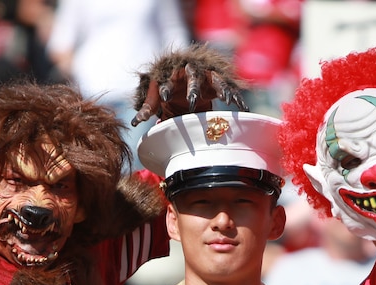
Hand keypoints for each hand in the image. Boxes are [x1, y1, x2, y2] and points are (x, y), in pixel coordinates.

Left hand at [131, 45, 248, 125]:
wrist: (183, 82)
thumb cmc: (167, 90)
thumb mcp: (156, 99)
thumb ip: (147, 107)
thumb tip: (134, 122)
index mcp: (173, 72)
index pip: (168, 76)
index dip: (166, 86)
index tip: (163, 97)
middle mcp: (190, 71)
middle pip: (193, 75)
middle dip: (192, 88)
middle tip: (190, 103)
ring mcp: (206, 76)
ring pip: (214, 79)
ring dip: (220, 88)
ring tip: (227, 100)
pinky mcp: (218, 83)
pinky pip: (228, 88)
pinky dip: (235, 97)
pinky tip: (241, 108)